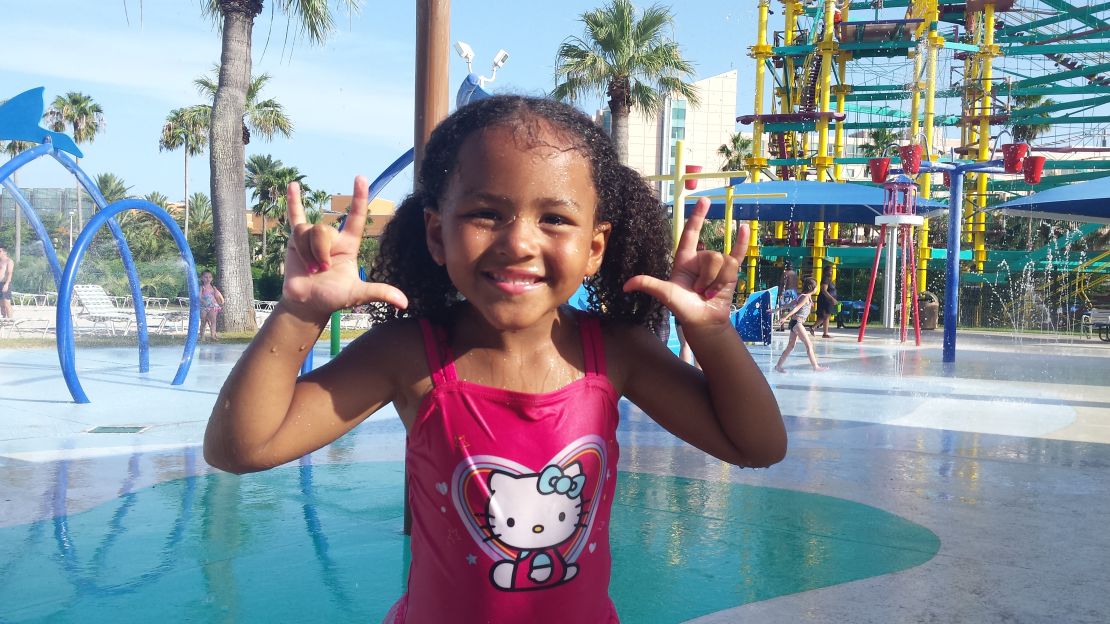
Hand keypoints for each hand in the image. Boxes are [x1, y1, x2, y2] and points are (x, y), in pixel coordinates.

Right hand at [283, 177, 407, 318]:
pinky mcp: (296, 239)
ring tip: (310, 269)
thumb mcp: (357, 294)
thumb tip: (404, 303)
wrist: (307, 304)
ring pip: (307, 232)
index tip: (361, 178)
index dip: (359, 197)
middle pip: (323, 230)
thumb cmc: (333, 298)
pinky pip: (294, 217)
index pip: (355, 217)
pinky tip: (293, 185)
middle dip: (319, 252)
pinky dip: (293, 202)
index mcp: (349, 244)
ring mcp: (313, 236)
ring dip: (307, 253)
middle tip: (321, 271)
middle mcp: (332, 238)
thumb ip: (379, 292)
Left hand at [623, 197, 748, 327]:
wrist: (703, 322)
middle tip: (700, 292)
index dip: (697, 217)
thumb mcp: (665, 294)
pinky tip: (746, 228)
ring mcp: (717, 265)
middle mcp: (701, 259)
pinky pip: (738, 254)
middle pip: (712, 257)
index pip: (692, 233)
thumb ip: (648, 285)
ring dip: (718, 282)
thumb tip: (626, 286)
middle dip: (708, 277)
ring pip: (725, 263)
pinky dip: (742, 242)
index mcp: (685, 259)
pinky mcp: (730, 273)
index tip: (704, 200)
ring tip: (710, 294)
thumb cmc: (683, 308)